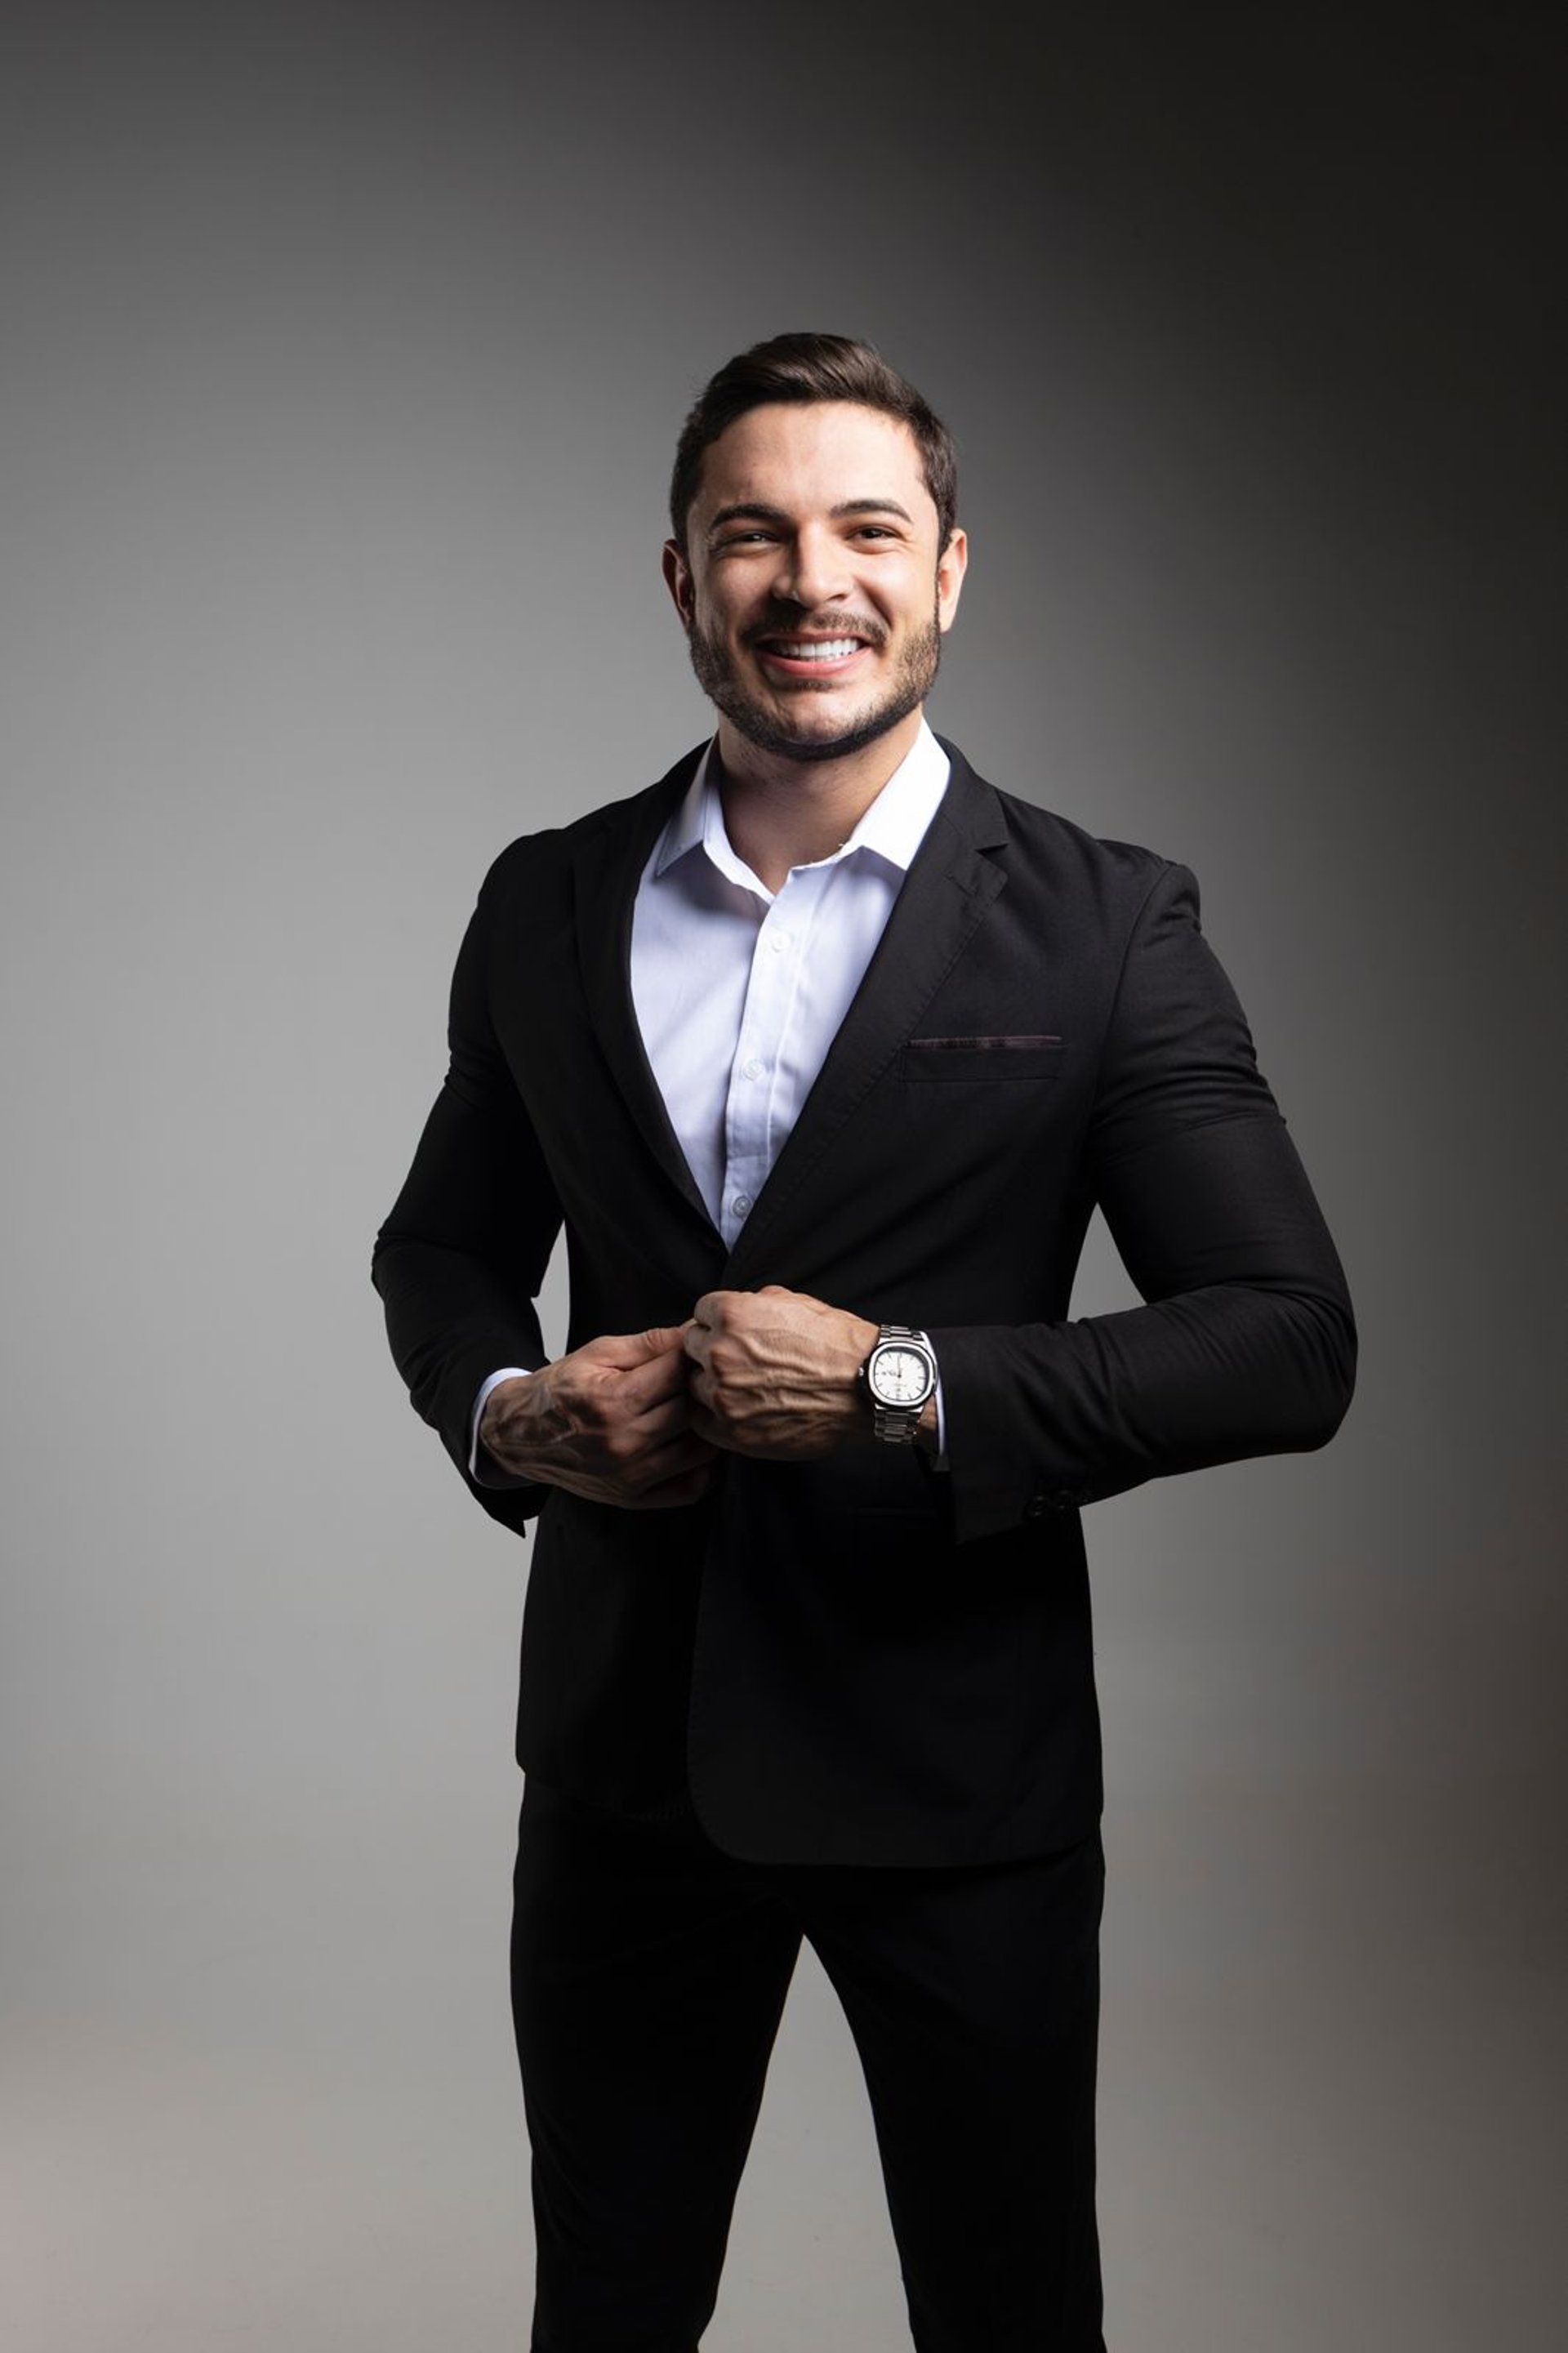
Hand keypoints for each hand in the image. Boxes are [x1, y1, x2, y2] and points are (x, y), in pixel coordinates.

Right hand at [479, 1325, 716, 1508]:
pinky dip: (701, 1467)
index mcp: (613, 1401)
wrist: (522, 1434)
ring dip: (703, 1428)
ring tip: (692, 1412)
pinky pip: (690, 1488)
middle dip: (698, 1392)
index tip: (692, 1354)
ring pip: (698, 1450)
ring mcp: (630, 1476)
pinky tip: (689, 1445)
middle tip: (696, 1382)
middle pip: (690, 1412)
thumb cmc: (561, 1391)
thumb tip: (691, 1335)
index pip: (677, 1375)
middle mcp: (623, 1443)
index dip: (691, 1359)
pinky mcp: (633, 1498)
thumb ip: (648, 1343)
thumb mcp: (598, 1354)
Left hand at [682, 1285, 880, 1459]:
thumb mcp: (795, 1302)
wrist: (866, 1389)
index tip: (732, 1333)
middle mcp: (721, 1353)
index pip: (699, 1313)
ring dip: (711, 1386)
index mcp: (732, 1315)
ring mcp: (723, 1395)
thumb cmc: (837, 1344)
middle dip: (711, 1351)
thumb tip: (734, 1310)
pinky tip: (740, 1411)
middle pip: (691, 1349)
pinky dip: (714, 1417)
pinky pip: (701, 1422)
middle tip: (740, 1362)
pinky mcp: (732, 1431)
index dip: (717, 1323)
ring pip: (693, 1386)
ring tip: (743, 1389)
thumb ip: (753, 1303)